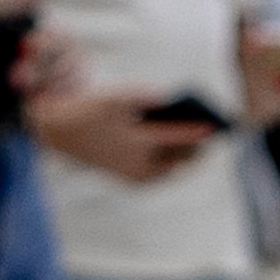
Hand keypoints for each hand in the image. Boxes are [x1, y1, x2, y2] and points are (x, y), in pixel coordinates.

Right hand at [30, 82, 215, 187]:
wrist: (62, 134)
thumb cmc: (93, 110)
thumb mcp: (117, 98)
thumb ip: (146, 97)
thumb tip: (171, 100)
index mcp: (136, 142)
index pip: (177, 137)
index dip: (199, 130)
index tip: (217, 125)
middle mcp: (139, 164)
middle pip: (182, 157)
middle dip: (198, 146)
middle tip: (215, 134)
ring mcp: (136, 176)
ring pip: (175, 168)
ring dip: (188, 156)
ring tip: (204, 141)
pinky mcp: (133, 181)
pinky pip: (163, 174)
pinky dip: (174, 163)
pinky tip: (185, 150)